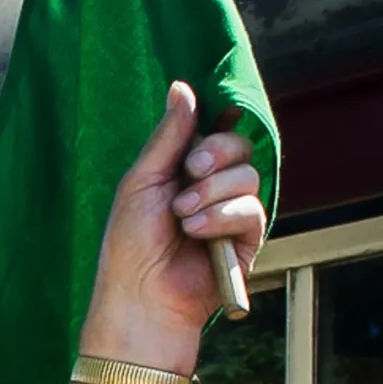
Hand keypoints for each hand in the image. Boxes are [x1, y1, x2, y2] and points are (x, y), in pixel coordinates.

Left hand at [82, 80, 267, 374]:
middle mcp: (210, 188)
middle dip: (215, 154)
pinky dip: (222, 218)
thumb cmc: (130, 243)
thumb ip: (168, 136)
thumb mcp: (142, 181)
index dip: (220, 119)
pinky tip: (196, 233)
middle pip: (239, 145)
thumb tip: (182, 87)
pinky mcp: (246, 240)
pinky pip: (252, 211)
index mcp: (182, 171)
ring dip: (212, 192)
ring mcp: (230, 213)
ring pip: (248, 176)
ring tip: (181, 216)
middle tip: (188, 173)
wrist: (139, 297)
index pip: (215, 130)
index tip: (215, 113)